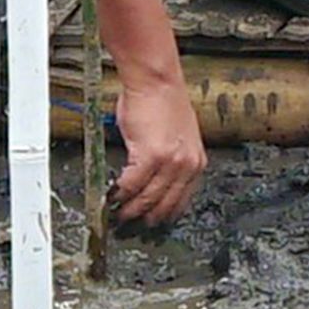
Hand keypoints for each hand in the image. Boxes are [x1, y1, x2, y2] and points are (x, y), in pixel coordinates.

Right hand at [112, 71, 206, 224]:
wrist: (157, 83)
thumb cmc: (162, 105)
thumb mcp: (177, 139)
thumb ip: (170, 163)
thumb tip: (152, 185)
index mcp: (196, 161)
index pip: (182, 199)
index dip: (165, 215)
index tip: (153, 223)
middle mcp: (188, 164)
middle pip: (164, 203)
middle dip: (145, 218)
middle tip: (130, 225)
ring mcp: (171, 161)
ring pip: (147, 198)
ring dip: (129, 210)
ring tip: (117, 215)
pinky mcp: (152, 156)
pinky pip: (131, 185)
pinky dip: (119, 194)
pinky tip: (111, 197)